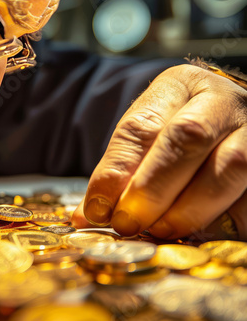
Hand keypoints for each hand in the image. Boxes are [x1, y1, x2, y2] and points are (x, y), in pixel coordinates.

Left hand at [72, 64, 246, 239]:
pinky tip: (198, 234)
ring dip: (189, 207)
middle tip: (127, 223)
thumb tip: (87, 217)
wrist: (228, 124)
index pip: (141, 125)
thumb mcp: (145, 139)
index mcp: (179, 86)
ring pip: (232, 165)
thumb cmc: (177, 133)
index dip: (117, 170)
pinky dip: (224, 220)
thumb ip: (118, 172)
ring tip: (160, 231)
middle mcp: (223, 100)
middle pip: (188, 137)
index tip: (98, 208)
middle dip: (152, 188)